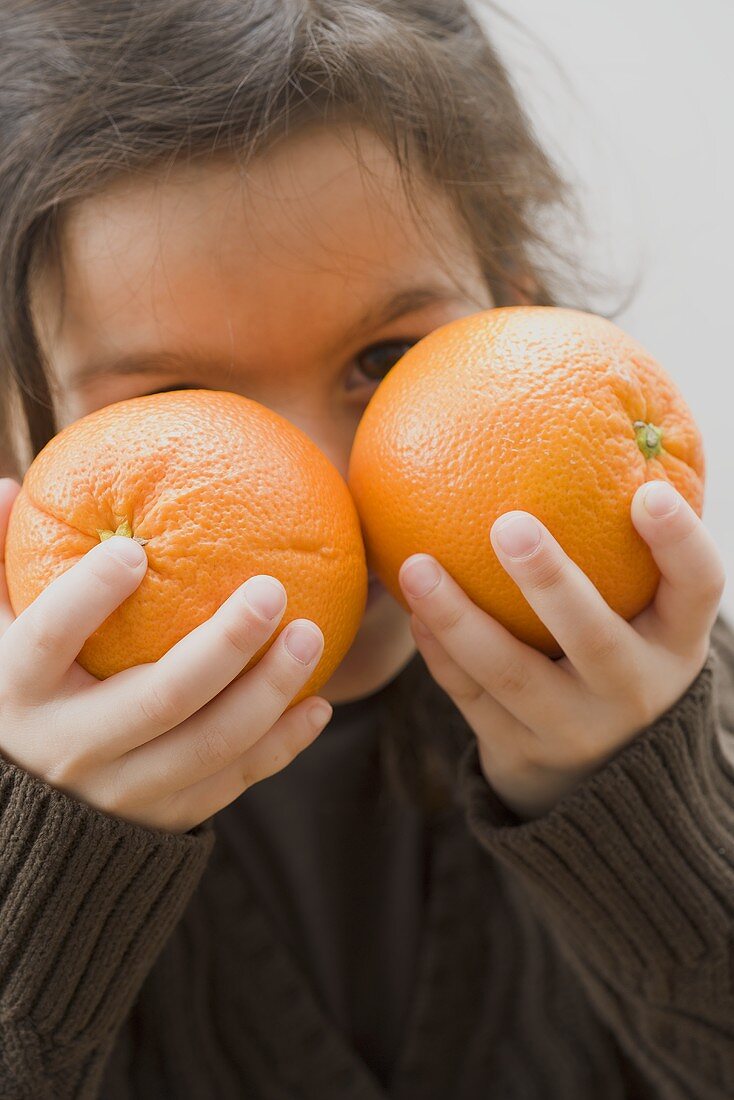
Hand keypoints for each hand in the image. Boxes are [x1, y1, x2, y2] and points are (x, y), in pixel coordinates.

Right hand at [0, 477, 331, 833]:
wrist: (22, 820)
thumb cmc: (19, 695)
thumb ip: (1, 565)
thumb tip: (9, 486)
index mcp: (18, 692)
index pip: (49, 639)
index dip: (87, 596)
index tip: (134, 550)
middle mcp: (69, 747)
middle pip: (160, 698)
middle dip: (224, 645)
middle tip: (273, 591)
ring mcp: (120, 791)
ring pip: (208, 745)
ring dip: (269, 692)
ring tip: (311, 635)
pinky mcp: (162, 818)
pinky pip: (231, 780)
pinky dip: (280, 745)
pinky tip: (318, 704)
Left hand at [398, 480, 725, 820]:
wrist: (605, 777)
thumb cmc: (618, 653)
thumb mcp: (644, 615)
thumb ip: (622, 549)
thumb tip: (572, 428)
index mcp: (675, 643)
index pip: (697, 589)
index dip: (679, 544)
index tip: (648, 492)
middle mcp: (635, 690)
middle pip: (594, 638)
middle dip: (551, 583)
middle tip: (509, 524)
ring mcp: (576, 730)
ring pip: (512, 674)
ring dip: (459, 618)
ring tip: (417, 565)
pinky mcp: (522, 753)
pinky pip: (471, 696)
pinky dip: (439, 652)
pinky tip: (413, 609)